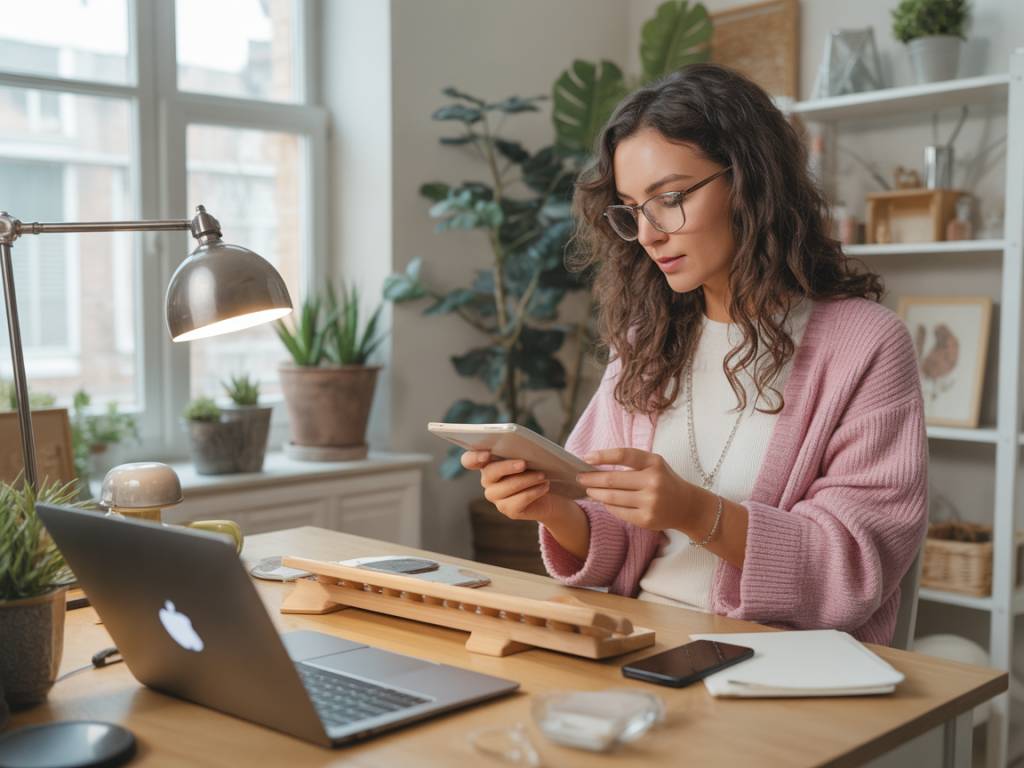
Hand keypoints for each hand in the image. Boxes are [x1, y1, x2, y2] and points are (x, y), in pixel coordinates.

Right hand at [461, 450, 556, 521]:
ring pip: (505, 488)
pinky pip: (518, 501)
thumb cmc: (538, 467)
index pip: (469, 460)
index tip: (486, 454)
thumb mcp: (529, 456)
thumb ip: (520, 450)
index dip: (474, 457)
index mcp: (487, 462)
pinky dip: (533, 492)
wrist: (552, 493)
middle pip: (489, 472)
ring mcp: (496, 497)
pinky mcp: (509, 510)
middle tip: (524, 463)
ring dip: (526, 480)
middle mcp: (488, 480)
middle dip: (507, 466)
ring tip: (542, 475)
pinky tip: (544, 486)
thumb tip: (524, 448)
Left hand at [578, 448, 697, 531]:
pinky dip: (607, 506)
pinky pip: (618, 512)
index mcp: (654, 463)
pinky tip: (603, 501)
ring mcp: (650, 502)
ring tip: (589, 489)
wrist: (687, 506)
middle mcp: (653, 482)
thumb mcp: (654, 464)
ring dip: (595, 493)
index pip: (623, 455)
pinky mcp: (646, 520)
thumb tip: (595, 464)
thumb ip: (631, 462)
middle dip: (591, 479)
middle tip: (580, 477)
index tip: (585, 458)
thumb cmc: (664, 480)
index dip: (602, 455)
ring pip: (612, 498)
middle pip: (612, 480)